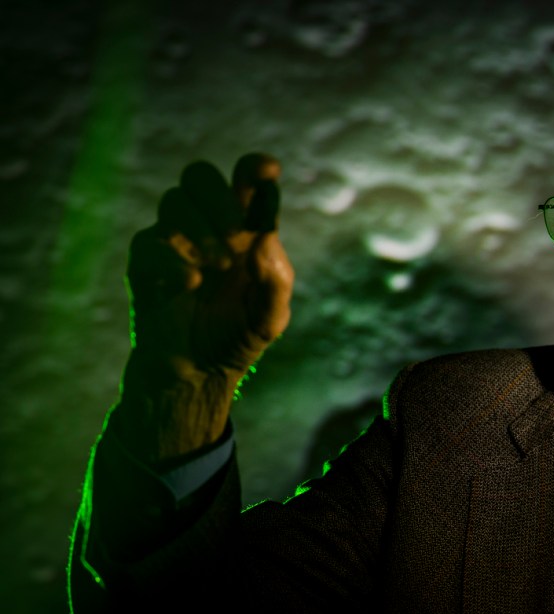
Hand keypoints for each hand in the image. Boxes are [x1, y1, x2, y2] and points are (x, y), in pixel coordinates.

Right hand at [117, 153, 293, 461]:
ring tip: (218, 269)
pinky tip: (191, 284)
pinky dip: (173, 260)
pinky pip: (150, 242)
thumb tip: (264, 238)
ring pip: (174, 201)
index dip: (255, 168)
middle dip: (220, 198)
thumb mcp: (271, 315)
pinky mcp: (144, 264)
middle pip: (199, 175)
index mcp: (244, 227)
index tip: (265, 172)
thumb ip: (276, 278)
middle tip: (236, 235)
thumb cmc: (239, 335)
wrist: (199, 372)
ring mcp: (172, 240)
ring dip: (200, 232)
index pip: (247, 178)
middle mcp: (206, 224)